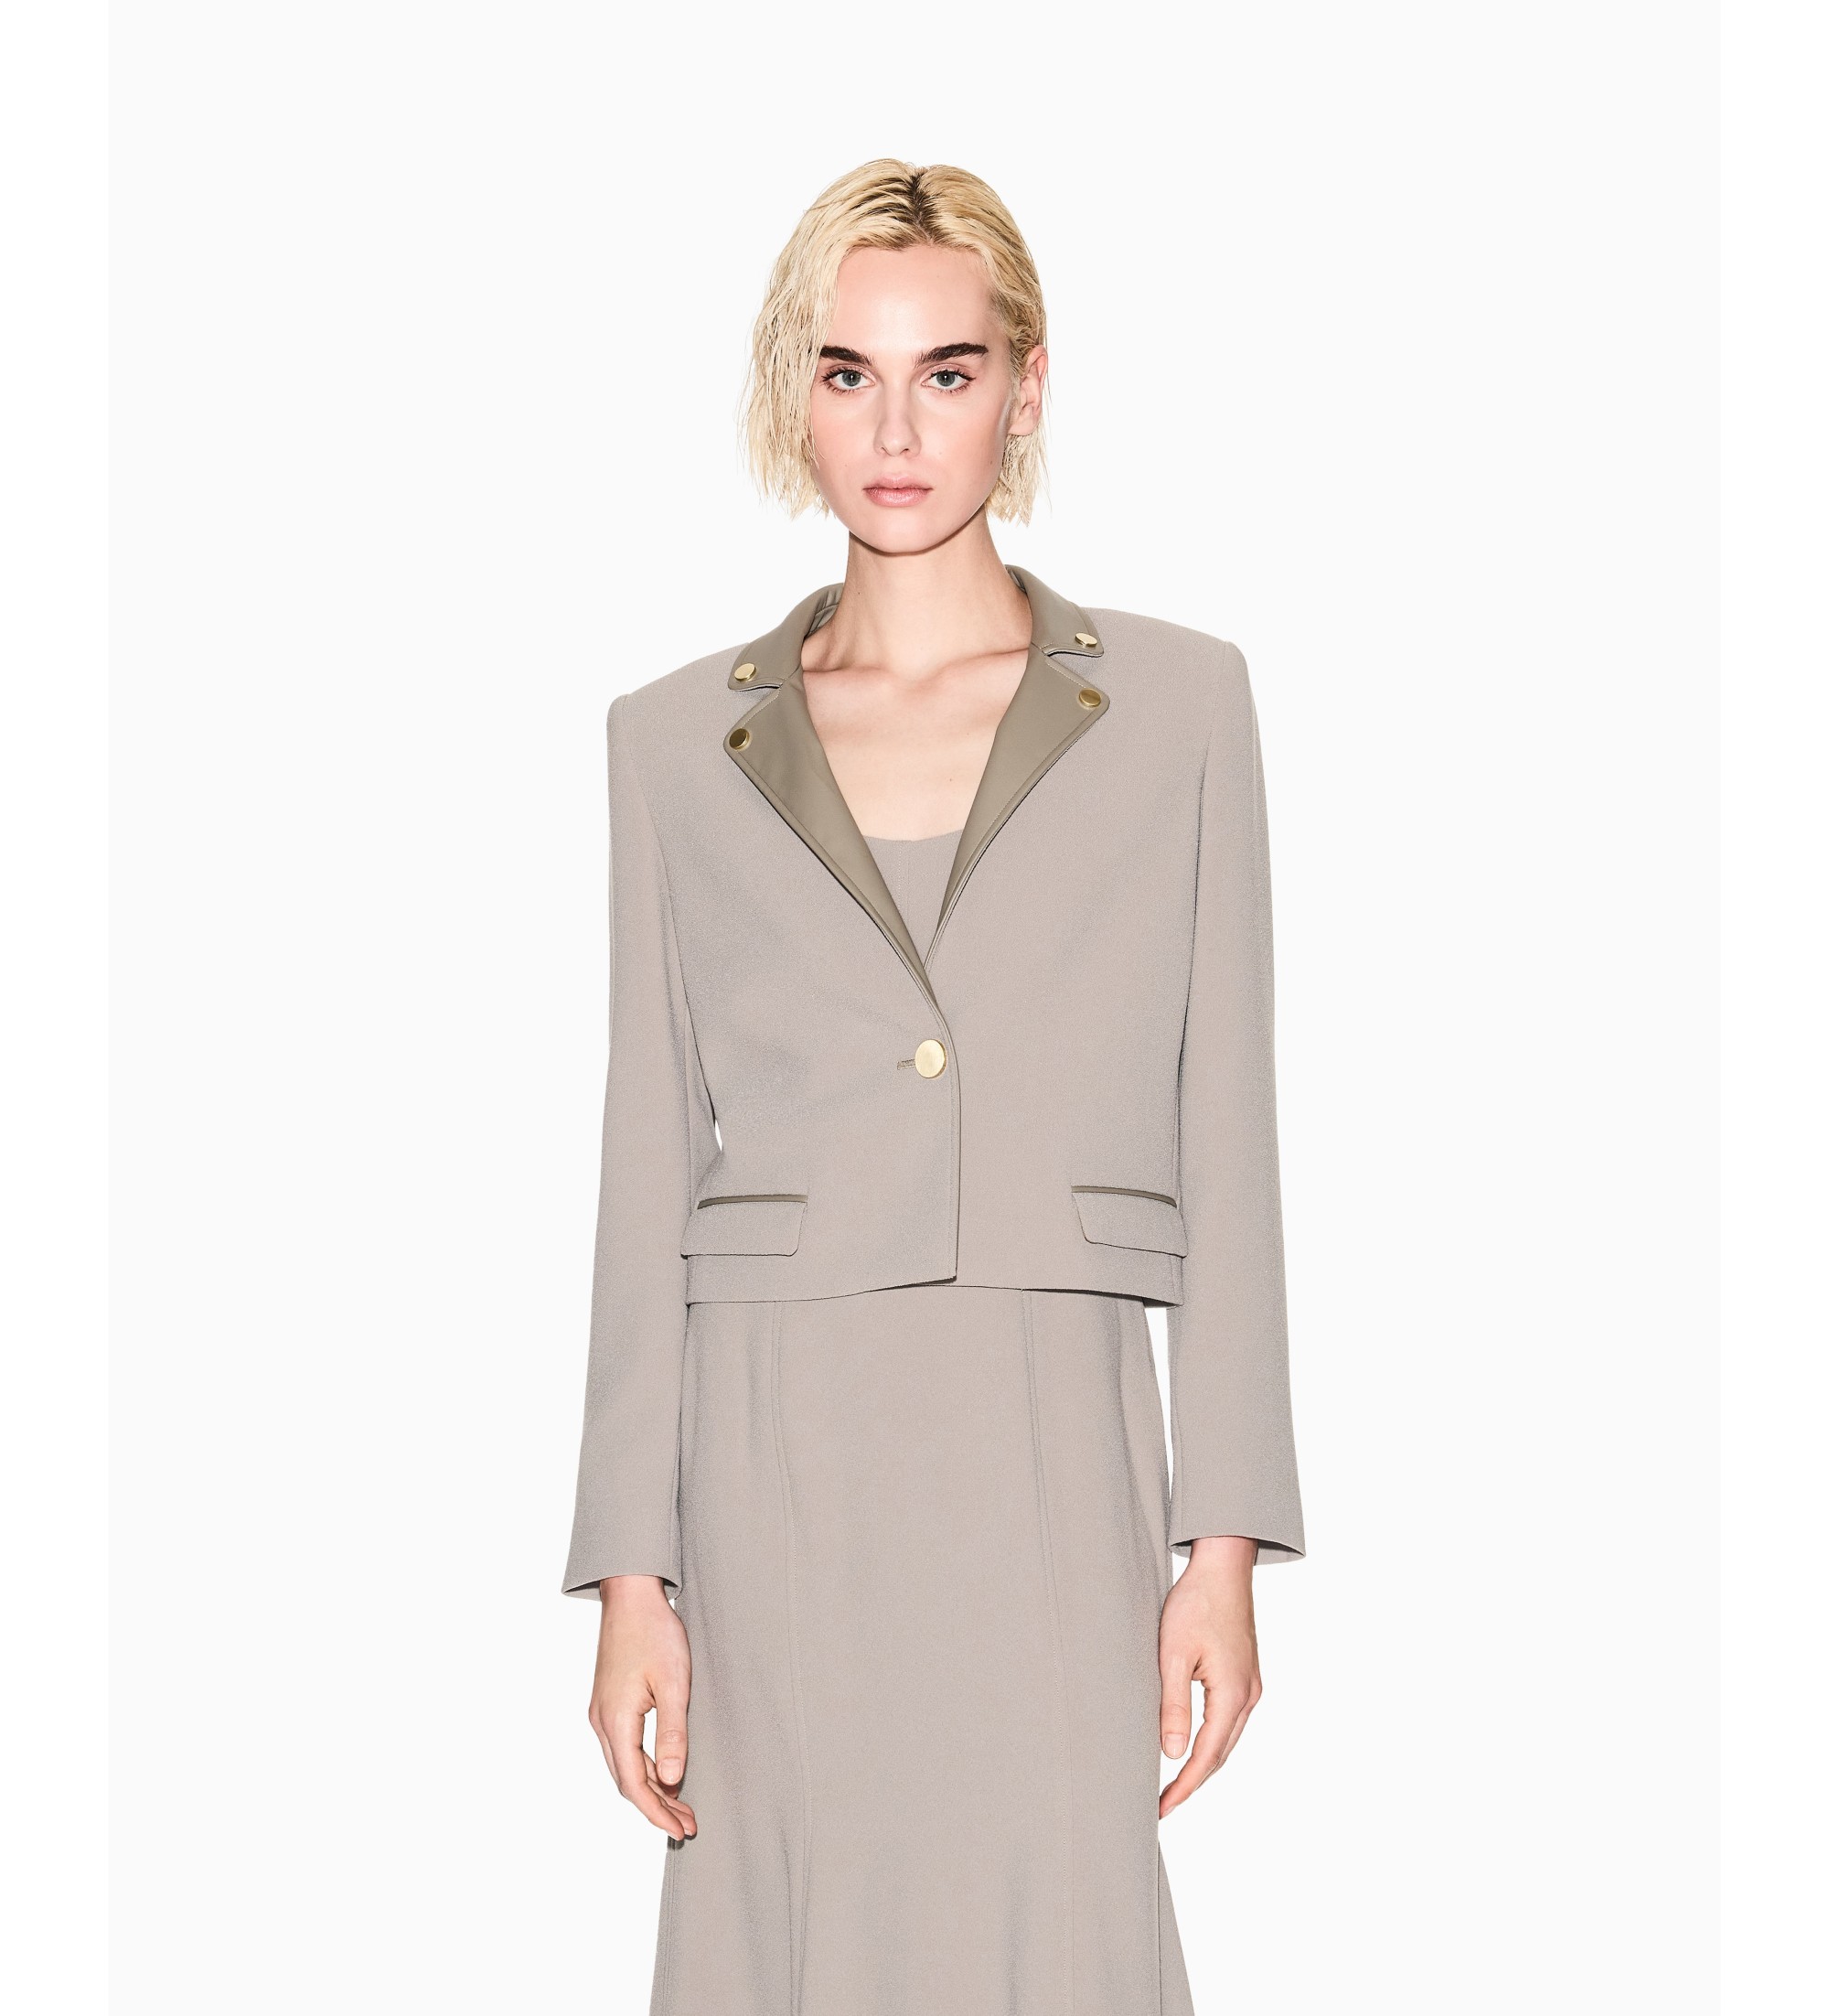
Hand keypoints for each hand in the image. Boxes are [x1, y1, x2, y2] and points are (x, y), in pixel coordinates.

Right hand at [588, 1574, 696, 1839]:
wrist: (631, 1596)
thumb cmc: (654, 1633)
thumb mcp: (674, 1683)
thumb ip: (672, 1734)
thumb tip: (672, 1781)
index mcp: (616, 1721)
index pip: (634, 1785)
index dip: (657, 1813)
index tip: (681, 1831)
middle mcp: (602, 1722)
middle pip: (626, 1781)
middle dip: (656, 1807)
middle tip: (686, 1826)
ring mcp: (602, 1712)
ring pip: (624, 1766)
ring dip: (650, 1789)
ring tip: (680, 1806)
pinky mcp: (609, 1703)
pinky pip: (624, 1748)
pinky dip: (644, 1767)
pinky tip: (664, 1771)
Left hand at [1158, 1536, 1261, 1817]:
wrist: (1223, 1567)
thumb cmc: (1196, 1604)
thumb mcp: (1173, 1654)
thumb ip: (1173, 1705)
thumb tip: (1172, 1754)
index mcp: (1232, 1695)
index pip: (1206, 1756)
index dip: (1184, 1786)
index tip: (1162, 1808)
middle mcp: (1249, 1696)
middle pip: (1221, 1754)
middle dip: (1192, 1782)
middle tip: (1162, 1805)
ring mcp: (1251, 1686)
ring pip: (1227, 1739)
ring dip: (1202, 1763)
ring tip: (1173, 1783)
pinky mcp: (1246, 1675)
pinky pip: (1229, 1721)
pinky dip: (1211, 1740)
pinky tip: (1192, 1744)